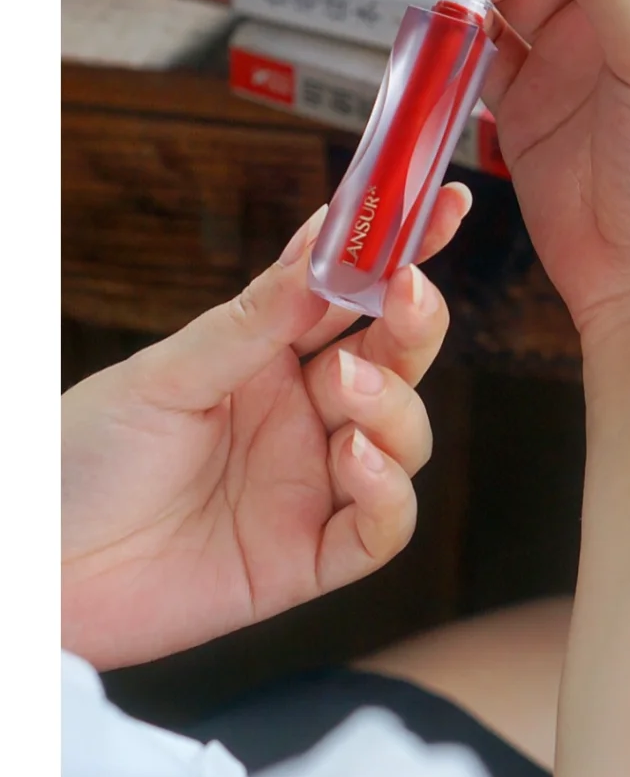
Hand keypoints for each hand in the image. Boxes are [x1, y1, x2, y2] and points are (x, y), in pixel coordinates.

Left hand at [61, 185, 470, 670]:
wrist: (36, 569)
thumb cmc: (81, 458)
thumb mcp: (166, 374)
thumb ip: (255, 323)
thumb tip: (326, 255)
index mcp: (266, 358)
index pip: (351, 293)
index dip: (402, 250)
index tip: (443, 207)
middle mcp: (300, 415)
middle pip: (396, 360)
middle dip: (416, 320)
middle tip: (407, 294)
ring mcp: (310, 484)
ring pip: (406, 437)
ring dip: (394, 406)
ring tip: (345, 390)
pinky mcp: (308, 557)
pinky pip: (381, 528)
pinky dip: (387, 493)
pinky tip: (356, 461)